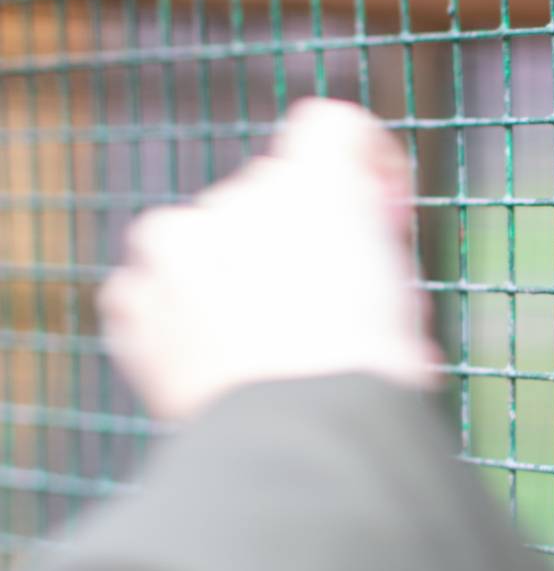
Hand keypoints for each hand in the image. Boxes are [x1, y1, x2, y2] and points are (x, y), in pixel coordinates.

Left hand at [99, 98, 441, 420]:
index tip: (381, 220)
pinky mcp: (131, 302)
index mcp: (317, 183)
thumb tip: (359, 278)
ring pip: (205, 242)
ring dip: (232, 276)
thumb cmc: (371, 375)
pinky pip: (152, 293)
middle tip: (331, 309)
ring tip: (266, 345)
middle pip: (270, 196)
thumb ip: (372, 257)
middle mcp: (235, 195)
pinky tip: (218, 362)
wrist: (303, 441)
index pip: (338, 129)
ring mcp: (172, 246)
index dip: (366, 170)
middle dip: (296, 241)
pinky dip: (178, 319)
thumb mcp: (404, 302)